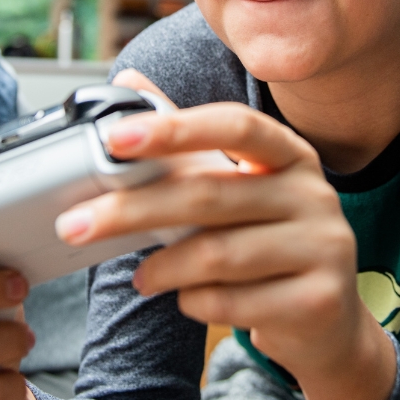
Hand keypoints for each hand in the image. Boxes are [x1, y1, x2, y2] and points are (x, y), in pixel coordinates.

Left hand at [55, 69, 396, 399]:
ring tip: (140, 277)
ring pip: (218, 254)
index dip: (173, 129)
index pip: (234, 125)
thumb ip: (181, 137)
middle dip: (132, 210)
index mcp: (288, 153)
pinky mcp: (319, 301)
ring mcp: (324, 247)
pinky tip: (186, 298)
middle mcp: (312, 194)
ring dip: (162, 267)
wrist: (323, 320)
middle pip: (208, 194)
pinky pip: (234, 302)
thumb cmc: (264, 237)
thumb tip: (127, 79)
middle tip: (75, 225)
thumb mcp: (231, 182)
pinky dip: (195, 301)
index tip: (114, 138)